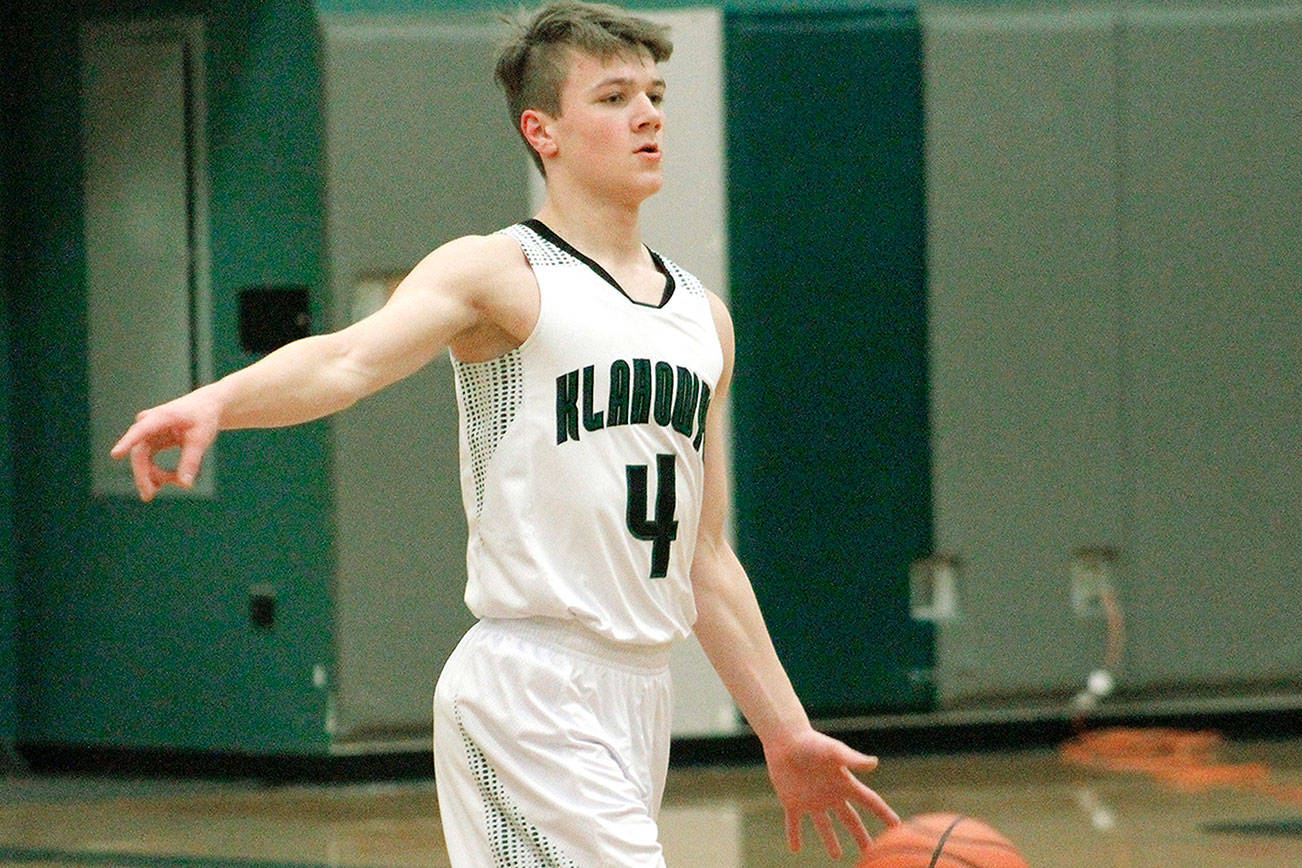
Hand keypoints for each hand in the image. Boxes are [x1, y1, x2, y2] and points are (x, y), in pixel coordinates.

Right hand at [110, 396, 219, 501]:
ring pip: (143, 460)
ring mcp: (146, 432)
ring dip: (157, 475)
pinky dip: (160, 473)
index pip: (141, 431)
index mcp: (161, 417)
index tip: (115, 455)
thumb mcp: (201, 439)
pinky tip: (173, 479)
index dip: (127, 443)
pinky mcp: (150, 441)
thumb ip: (191, 461)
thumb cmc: (204, 419)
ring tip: (179, 482)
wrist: (205, 407)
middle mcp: (148, 423)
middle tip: (148, 496)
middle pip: (139, 453)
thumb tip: (185, 485)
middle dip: (145, 475)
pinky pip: (148, 461)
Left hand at [764, 727, 899, 858]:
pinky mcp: (792, 801)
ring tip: (835, 856)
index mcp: (844, 784)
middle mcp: (830, 794)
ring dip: (830, 841)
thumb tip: (874, 763)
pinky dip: (794, 834)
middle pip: (851, 820)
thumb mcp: (834, 752)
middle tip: (870, 851)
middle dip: (861, 836)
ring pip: (824, 826)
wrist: (785, 739)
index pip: (870, 802)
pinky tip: (795, 848)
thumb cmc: (811, 743)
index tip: (898, 827)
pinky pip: (794, 822)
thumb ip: (853, 759)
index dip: (885, 814)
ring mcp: (811, 799)